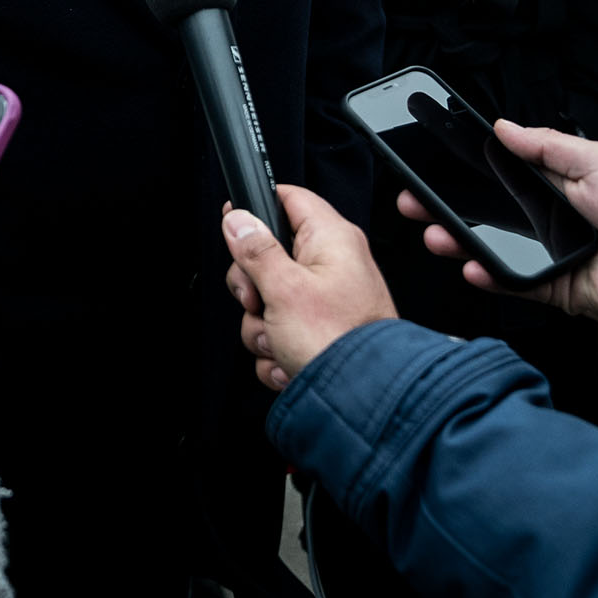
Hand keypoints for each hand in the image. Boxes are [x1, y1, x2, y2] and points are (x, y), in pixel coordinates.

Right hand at [222, 184, 396, 390]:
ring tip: (280, 342)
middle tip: (259, 302)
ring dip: (262, 328)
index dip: (256, 209)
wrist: (363, 399)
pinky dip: (277, 351)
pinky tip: (287, 361)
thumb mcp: (284, 289)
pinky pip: (281, 332)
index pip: (288, 198)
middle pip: (268, 255)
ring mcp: (326, 300)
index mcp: (330, 239)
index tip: (233, 226)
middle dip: (253, 288)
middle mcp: (332, 265)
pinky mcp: (320, 332)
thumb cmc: (337, 341)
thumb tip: (238, 219)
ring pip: (269, 300)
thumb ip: (256, 251)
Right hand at [399, 121, 597, 326]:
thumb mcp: (595, 159)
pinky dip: (489, 276)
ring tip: (434, 232)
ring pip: (490, 248)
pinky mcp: (552, 288)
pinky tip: (470, 264)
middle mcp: (544, 220)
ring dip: (458, 240)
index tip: (430, 164)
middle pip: (484, 213)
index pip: (497, 177)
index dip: (464, 173)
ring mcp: (545, 256)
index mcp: (553, 185)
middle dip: (445, 207)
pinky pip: (511, 282)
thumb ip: (544, 145)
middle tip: (414, 200)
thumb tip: (500, 126)